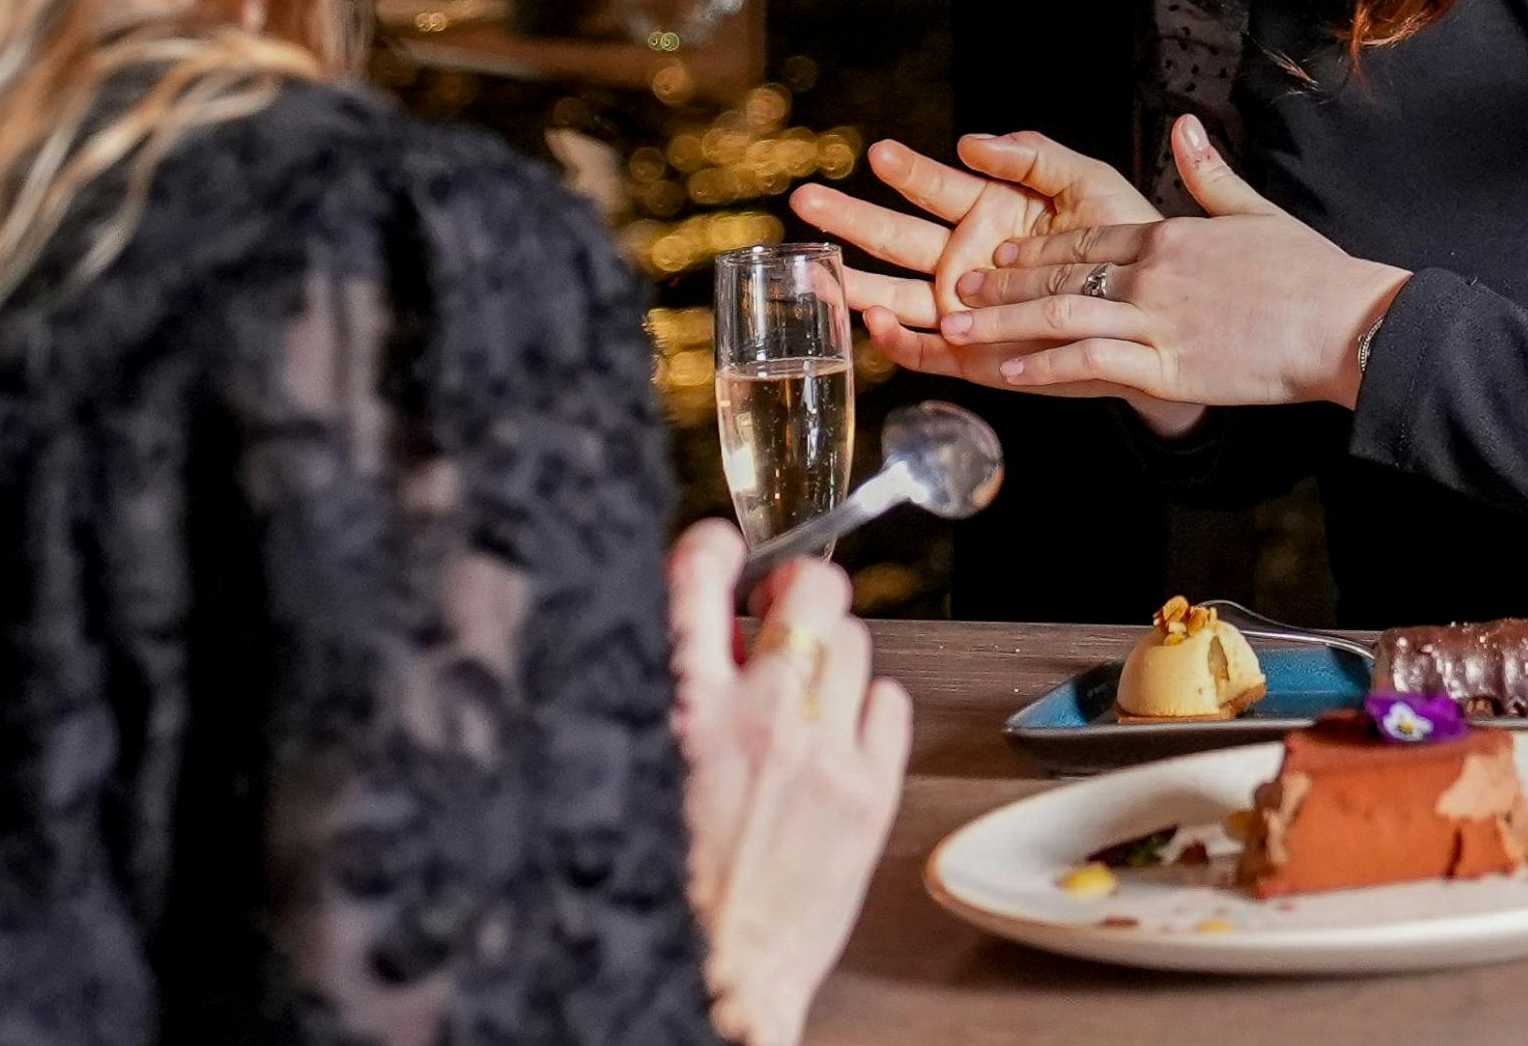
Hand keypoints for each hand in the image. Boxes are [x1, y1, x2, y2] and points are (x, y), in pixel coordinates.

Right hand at [667, 524, 910, 1045]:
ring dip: (832, 651)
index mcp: (679, 709)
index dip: (717, 546)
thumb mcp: (636, 767)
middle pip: (811, 587)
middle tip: (784, 612)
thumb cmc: (661, 891)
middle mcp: (758, 718)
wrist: (713, 982)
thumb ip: (668, 695)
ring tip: (806, 690)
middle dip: (799, 589)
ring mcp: (823, 753)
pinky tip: (840, 734)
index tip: (724, 550)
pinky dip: (869, 706)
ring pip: (857, 638)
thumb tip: (701, 635)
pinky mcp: (869, 793)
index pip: (699, 575)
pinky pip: (891, 701)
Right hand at [792, 132, 1157, 382]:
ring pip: (893, 292)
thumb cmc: (1121, 239)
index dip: (908, 171)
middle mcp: (963, 256)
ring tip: (814, 269)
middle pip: (895, 236)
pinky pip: (923, 349)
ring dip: (853, 281)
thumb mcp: (1085, 182)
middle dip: (851, 218)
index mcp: (987, 210)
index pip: (934, 186)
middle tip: (807, 198)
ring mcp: (962, 306)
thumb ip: (1033, 154)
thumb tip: (970, 140)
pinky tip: (874, 320)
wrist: (1154, 312)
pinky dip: (896, 339)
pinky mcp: (971, 353)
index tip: (880, 152)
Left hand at [935, 116, 1408, 413]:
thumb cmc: (1309, 272)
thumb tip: (1184, 125)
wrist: (1346, 323)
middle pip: (1063, 273)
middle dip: (1006, 284)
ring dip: (1007, 322)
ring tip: (963, 329)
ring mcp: (1159, 321)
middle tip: (959, 292)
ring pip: (1063, 316)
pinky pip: (1092, 364)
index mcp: (1172, 235)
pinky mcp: (1170, 368)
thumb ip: (1208, 173)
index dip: (1037, 250)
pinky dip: (1047, 366)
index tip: (1000, 258)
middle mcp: (1155, 274)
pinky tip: (1011, 373)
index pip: (1087, 240)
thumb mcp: (1255, 212)